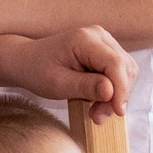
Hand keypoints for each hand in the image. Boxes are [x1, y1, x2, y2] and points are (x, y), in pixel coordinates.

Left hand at [1, 26, 139, 122]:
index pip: (115, 64)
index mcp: (84, 39)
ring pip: (126, 71)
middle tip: (98, 116)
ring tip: (96, 111)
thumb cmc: (37, 71)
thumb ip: (85, 87)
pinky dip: (113, 89)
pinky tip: (97, 101)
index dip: (121, 89)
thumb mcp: (57, 84)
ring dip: (116, 94)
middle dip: (117, 95)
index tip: (117, 112)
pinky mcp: (104, 50)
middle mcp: (98, 35)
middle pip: (124, 68)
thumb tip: (111, 92)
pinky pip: (120, 72)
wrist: (26, 61)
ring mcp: (103, 41)